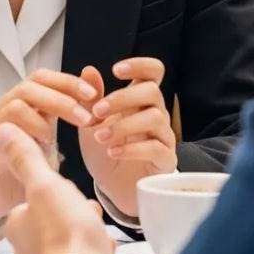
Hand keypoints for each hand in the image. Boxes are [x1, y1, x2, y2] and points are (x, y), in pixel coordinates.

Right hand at [0, 70, 95, 229]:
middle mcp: (5, 108)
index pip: (45, 78)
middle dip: (64, 92)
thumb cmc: (18, 174)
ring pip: (20, 98)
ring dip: (51, 109)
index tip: (93, 93)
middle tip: (86, 112)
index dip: (69, 81)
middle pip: (34, 82)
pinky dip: (30, 129)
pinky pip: (6, 124)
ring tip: (72, 127)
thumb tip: (95, 106)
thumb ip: (64, 127)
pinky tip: (45, 143)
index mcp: (23, 105)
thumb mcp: (49, 146)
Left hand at [0, 124, 115, 253]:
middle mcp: (27, 249)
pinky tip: (100, 247)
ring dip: (86, 229)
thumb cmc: (65, 236)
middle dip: (75, 211)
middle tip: (85, 211)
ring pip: (70, 237)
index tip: (68, 192)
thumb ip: (27, 158)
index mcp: (18, 224)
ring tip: (95, 231)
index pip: (35, 196)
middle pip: (54, 216)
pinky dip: (93, 249)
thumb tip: (4, 131)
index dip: (57, 190)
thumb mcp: (45, 185)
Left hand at [78, 58, 177, 217]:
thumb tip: (88, 70)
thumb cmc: (104, 149)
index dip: (139, 65)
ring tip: (100, 137)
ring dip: (124, 125)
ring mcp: (163, 136)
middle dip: (122, 98)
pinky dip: (132, 148)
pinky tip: (112, 151)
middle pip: (152, 91)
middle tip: (97, 112)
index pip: (153, 71)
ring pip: (154, 118)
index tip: (116, 70)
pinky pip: (156, 147)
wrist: (113, 188)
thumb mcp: (91, 123)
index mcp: (140, 99)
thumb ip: (90, 99)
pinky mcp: (165, 159)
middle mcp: (156, 113)